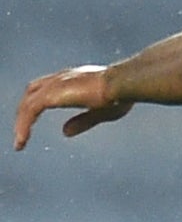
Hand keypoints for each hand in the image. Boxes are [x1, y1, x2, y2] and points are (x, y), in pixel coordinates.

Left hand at [14, 65, 133, 149]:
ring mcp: (55, 85)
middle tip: (22, 130)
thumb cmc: (121, 95)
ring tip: (20, 142)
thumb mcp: (100, 113)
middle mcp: (62, 78)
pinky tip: (22, 141)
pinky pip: (29, 112)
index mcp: (75, 78)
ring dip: (21, 123)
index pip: (48, 86)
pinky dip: (23, 126)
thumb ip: (81, 122)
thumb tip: (63, 133)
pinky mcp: (51, 95)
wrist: (122, 83)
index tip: (36, 116)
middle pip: (32, 92)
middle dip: (25, 110)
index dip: (40, 100)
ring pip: (27, 104)